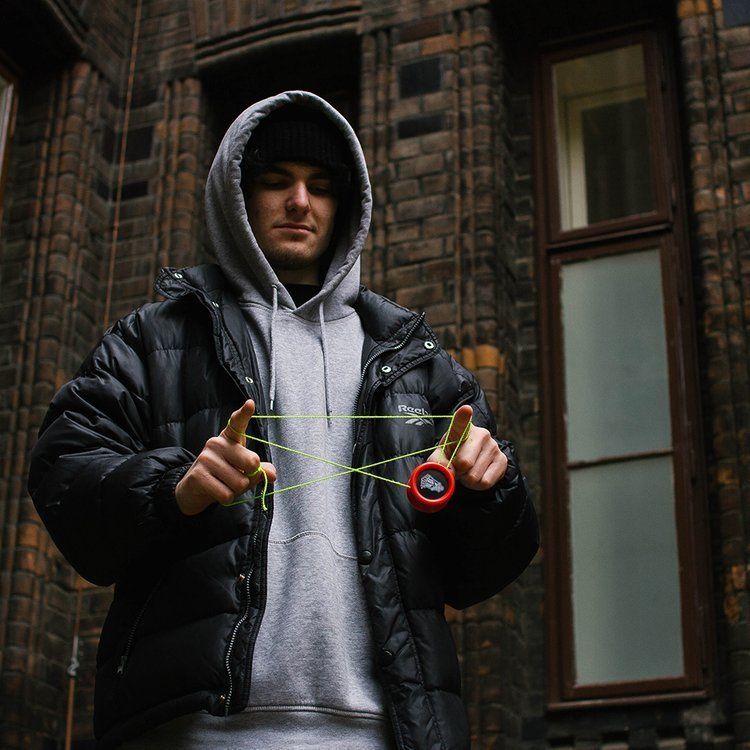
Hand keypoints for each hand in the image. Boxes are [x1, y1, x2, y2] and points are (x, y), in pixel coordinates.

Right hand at [175, 400, 276, 514]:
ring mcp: (206, 458)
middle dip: (250, 478)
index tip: (250, 403)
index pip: (237, 422)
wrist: (193, 490)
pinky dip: (226, 499)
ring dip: (236, 491)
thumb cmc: (223, 476)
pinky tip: (216, 492)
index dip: (244, 413)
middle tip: (237, 479)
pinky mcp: (198, 475)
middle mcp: (216, 443)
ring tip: (224, 485)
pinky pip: (226, 494)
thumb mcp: (243, 470)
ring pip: (240, 482)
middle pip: (252, 462)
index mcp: (229, 438)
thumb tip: (272, 474)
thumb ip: (259, 470)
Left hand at [427, 405, 506, 491]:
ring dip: (467, 480)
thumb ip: (437, 463)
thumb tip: (449, 472)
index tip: (466, 410)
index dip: (463, 416)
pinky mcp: (502, 459)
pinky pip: (485, 482)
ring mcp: (493, 446)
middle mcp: (481, 433)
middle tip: (458, 468)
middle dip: (459, 472)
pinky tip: (477, 476)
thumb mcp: (440, 457)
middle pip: (465, 463)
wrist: (470, 462)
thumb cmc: (453, 456)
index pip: (461, 422)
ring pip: (475, 476)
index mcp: (461, 428)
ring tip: (467, 472)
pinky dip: (477, 485)